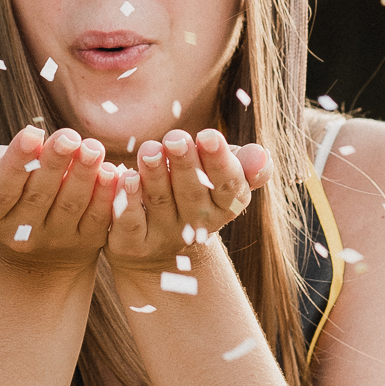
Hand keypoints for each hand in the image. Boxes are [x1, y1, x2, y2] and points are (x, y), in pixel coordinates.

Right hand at [0, 126, 119, 273]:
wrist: (33, 234)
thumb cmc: (0, 186)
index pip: (0, 190)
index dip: (16, 162)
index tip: (31, 133)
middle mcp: (18, 235)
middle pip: (38, 196)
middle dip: (55, 164)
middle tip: (69, 136)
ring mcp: (54, 241)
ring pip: (70, 207)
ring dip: (84, 177)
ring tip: (93, 147)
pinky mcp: (85, 243)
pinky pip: (98, 219)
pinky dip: (107, 196)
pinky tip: (113, 171)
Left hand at [106, 130, 270, 277]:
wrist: (160, 249)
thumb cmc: (197, 191)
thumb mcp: (224, 176)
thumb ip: (245, 165)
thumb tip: (262, 155)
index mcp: (225, 207)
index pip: (228, 186)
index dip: (219, 162)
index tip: (208, 135)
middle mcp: (196, 226)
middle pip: (192, 193)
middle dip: (184, 164)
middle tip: (175, 138)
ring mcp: (163, 237)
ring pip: (159, 203)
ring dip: (154, 175)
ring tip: (149, 149)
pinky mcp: (131, 244)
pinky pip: (129, 222)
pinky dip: (126, 199)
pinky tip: (122, 176)